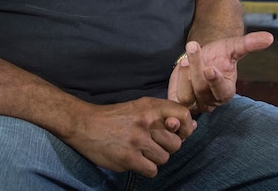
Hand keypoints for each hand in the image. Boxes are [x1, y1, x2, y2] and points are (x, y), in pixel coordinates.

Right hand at [64, 97, 195, 177]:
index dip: (185, 128)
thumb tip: (193, 125)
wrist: (84, 125)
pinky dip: (146, 169)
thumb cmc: (114, 117)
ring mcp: (137, 140)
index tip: (178, 133)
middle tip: (151, 144)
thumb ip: (165, 115)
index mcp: (150, 106)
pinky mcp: (128, 157)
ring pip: (164, 159)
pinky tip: (135, 160)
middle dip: (166, 148)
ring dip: (154, 159)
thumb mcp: (139, 108)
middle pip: (176, 144)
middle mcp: (146, 121)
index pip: (183, 115)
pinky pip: (152, 170)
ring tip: (140, 151)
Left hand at [167, 31, 273, 112]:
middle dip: (197, 66)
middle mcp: (210, 102)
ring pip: (187, 96)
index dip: (215, 81)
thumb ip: (250, 43)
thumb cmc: (219, 54)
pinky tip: (181, 65)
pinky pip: (175, 100)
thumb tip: (270, 37)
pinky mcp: (179, 102)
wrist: (201, 58)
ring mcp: (195, 104)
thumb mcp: (233, 46)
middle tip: (193, 45)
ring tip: (185, 57)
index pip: (221, 91)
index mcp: (226, 91)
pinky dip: (176, 84)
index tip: (210, 68)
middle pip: (201, 89)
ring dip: (184, 75)